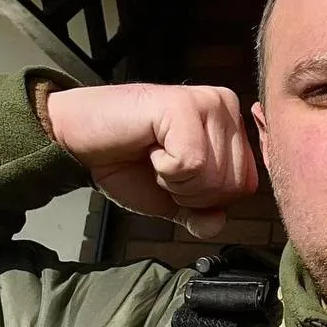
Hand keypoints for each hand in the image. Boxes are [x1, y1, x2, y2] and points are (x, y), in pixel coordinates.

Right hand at [46, 83, 258, 238]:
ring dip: (175, 181)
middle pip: (233, 185)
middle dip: (191, 193)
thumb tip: (216, 223)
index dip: (206, 200)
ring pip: (213, 176)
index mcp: (231, 127)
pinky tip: (149, 148)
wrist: (80, 140)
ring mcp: (207, 102)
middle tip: (161, 166)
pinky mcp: (183, 104)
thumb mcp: (172, 199)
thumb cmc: (126, 163)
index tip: (175, 176)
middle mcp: (225, 107)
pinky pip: (192, 163)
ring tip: (155, 156)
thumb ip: (201, 214)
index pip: (246, 186)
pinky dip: (164, 170)